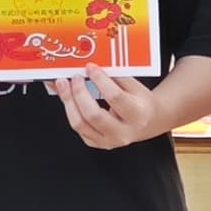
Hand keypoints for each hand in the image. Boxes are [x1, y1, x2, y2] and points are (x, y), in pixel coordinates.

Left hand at [47, 67, 175, 148]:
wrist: (148, 122)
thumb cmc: (139, 102)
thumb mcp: (134, 86)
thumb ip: (113, 76)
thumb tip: (89, 67)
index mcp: (137, 114)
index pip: (115, 97)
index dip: (99, 81)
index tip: (90, 68)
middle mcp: (124, 132)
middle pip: (94, 115)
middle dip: (79, 93)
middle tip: (74, 78)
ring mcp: (109, 141)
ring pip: (80, 124)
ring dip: (68, 102)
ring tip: (63, 85)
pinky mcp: (97, 143)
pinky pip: (78, 128)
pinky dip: (70, 110)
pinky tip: (68, 97)